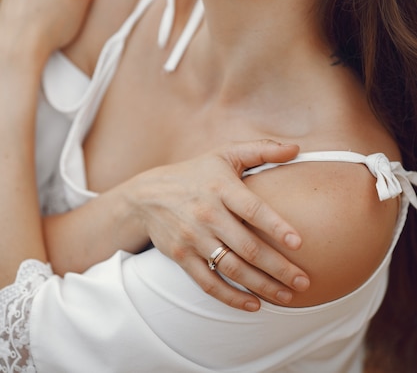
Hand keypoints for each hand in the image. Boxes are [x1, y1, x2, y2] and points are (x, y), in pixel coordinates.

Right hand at [134, 140, 309, 310]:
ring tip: (288, 296)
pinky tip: (254, 305)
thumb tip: (296, 148)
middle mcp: (207, 214)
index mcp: (221, 188)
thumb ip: (262, 149)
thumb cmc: (197, 173)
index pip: (252, 209)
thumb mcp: (225, 154)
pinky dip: (231, 297)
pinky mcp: (182, 256)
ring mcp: (193, 237)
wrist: (148, 194)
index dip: (276, 226)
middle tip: (304, 281)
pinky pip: (209, 283)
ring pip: (232, 269)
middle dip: (278, 268)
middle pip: (247, 247)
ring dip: (262, 286)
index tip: (299, 243)